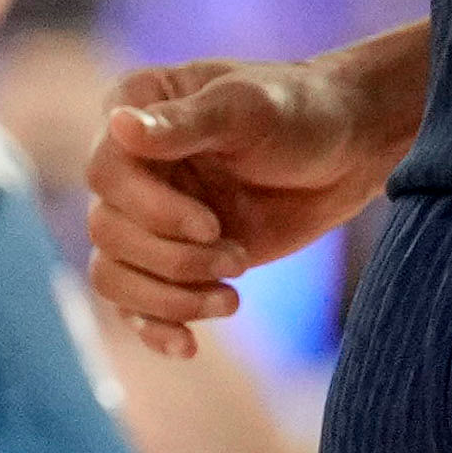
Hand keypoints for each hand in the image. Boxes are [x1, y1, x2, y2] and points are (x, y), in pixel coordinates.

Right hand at [93, 53, 398, 351]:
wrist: (346, 153)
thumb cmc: (300, 112)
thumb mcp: (249, 109)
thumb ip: (185, 123)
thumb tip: (117, 126)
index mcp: (133, 108)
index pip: (105, 173)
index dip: (153, 210)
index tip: (213, 225)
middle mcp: (129, 163)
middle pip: (107, 230)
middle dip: (173, 259)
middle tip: (238, 259)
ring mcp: (146, 213)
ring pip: (112, 273)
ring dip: (168, 297)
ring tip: (231, 300)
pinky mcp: (169, 257)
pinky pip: (134, 302)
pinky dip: (156, 326)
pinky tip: (188, 345)